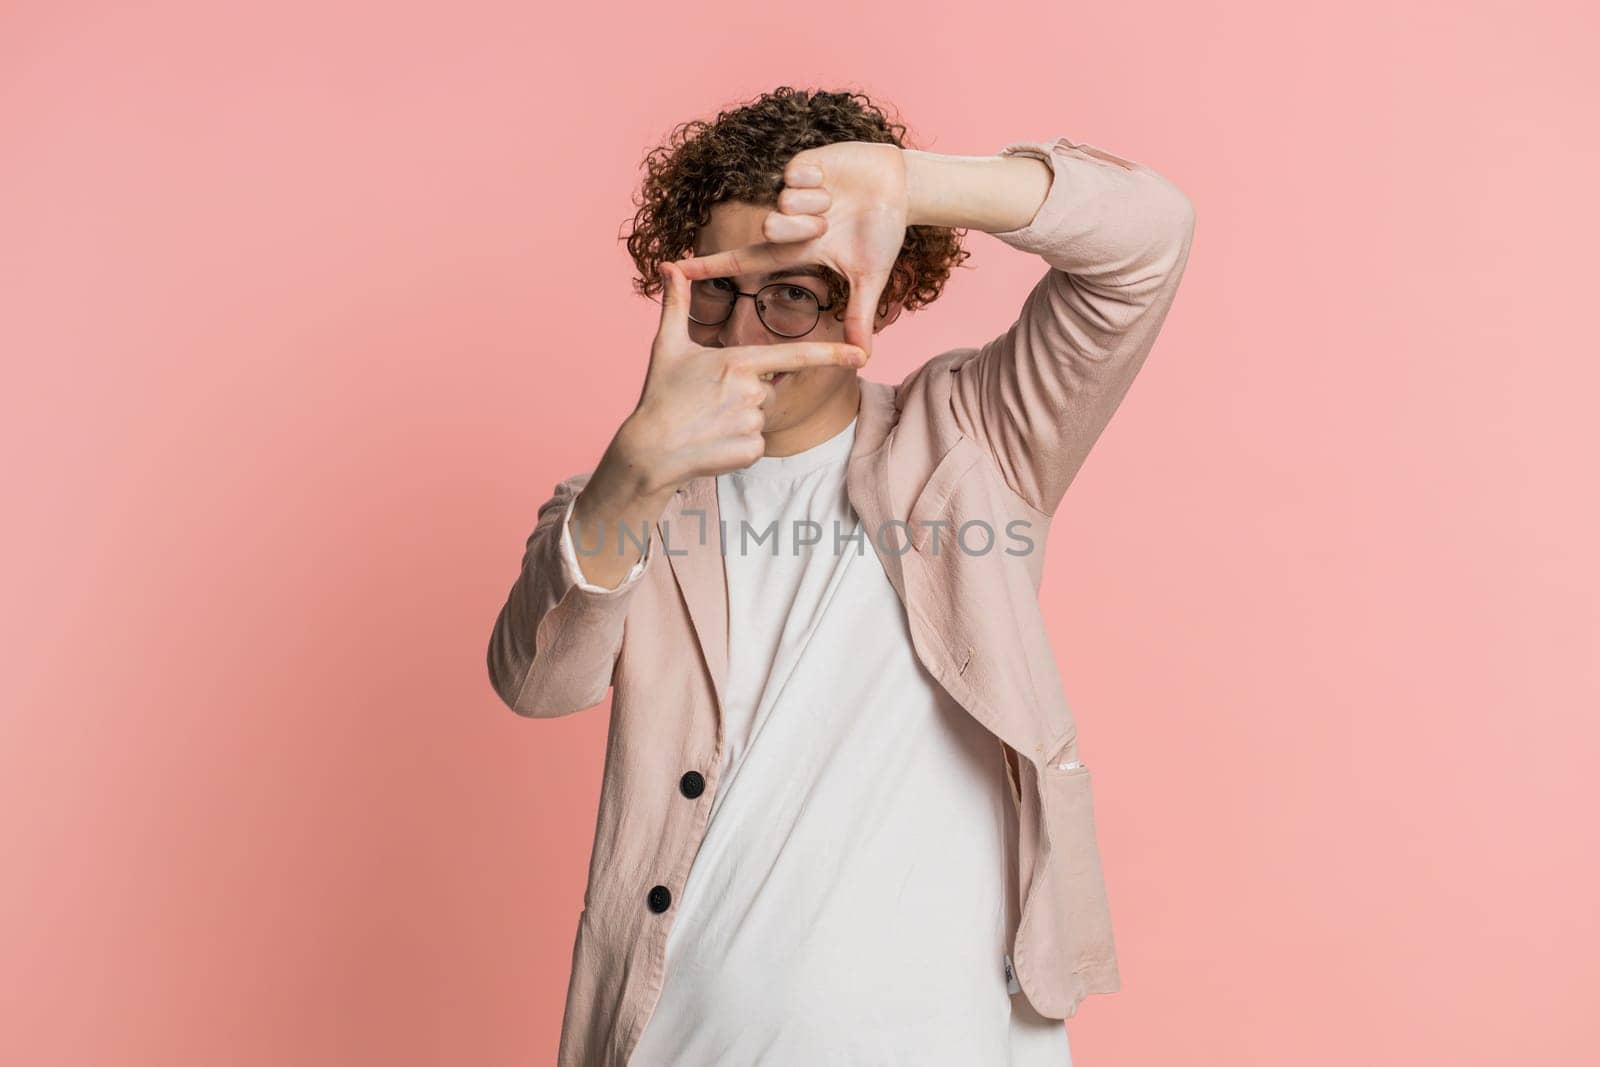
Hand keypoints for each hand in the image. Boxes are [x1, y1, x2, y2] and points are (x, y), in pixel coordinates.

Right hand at [601, 259, 867, 497]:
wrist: (649, 452)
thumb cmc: (659, 396)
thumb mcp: (667, 347)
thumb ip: (676, 305)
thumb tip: (668, 267)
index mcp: (738, 362)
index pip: (795, 356)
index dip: (832, 354)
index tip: (863, 354)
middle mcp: (751, 391)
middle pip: (765, 389)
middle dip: (743, 396)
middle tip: (707, 403)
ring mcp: (752, 423)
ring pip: (760, 418)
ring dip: (738, 421)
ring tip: (707, 423)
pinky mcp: (751, 451)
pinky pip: (755, 444)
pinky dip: (737, 446)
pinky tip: (713, 444)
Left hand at [672, 142, 908, 354]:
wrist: (900, 189)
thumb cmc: (883, 233)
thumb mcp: (869, 278)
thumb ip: (859, 316)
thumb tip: (862, 358)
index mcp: (794, 249)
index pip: (742, 260)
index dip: (707, 267)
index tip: (670, 271)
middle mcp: (785, 221)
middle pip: (769, 229)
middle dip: (801, 230)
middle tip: (830, 225)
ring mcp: (790, 192)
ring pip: (784, 202)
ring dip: (817, 204)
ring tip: (836, 201)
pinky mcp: (798, 163)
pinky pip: (794, 174)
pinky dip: (818, 179)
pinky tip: (832, 178)